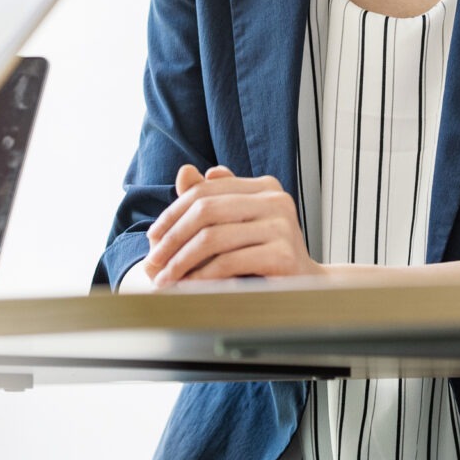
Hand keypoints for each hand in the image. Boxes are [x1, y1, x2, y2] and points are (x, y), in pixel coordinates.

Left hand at [143, 164, 323, 286]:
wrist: (306, 287)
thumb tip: (184, 172)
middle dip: (173, 238)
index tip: (153, 236)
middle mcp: (275, 199)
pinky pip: (229, 262)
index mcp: (264, 186)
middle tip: (154, 262)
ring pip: (213, 237)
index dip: (173, 213)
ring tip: (165, 279)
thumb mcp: (234, 224)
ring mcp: (282, 225)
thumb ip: (211, 200)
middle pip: (206, 211)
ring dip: (182, 261)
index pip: (205, 191)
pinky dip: (202, 276)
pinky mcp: (283, 254)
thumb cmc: (266, 256)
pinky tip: (188, 286)